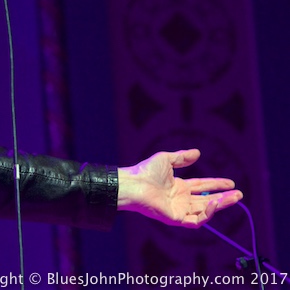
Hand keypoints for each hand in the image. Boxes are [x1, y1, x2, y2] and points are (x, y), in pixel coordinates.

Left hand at [117, 149, 241, 227]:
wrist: (134, 184)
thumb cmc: (146, 171)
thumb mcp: (166, 159)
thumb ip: (181, 158)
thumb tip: (197, 153)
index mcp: (179, 187)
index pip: (202, 187)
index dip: (217, 185)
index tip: (231, 183)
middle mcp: (181, 199)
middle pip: (207, 200)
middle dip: (224, 198)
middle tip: (239, 194)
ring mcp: (179, 210)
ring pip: (205, 211)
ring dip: (219, 205)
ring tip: (232, 198)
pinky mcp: (176, 219)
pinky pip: (196, 220)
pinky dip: (206, 214)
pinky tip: (214, 204)